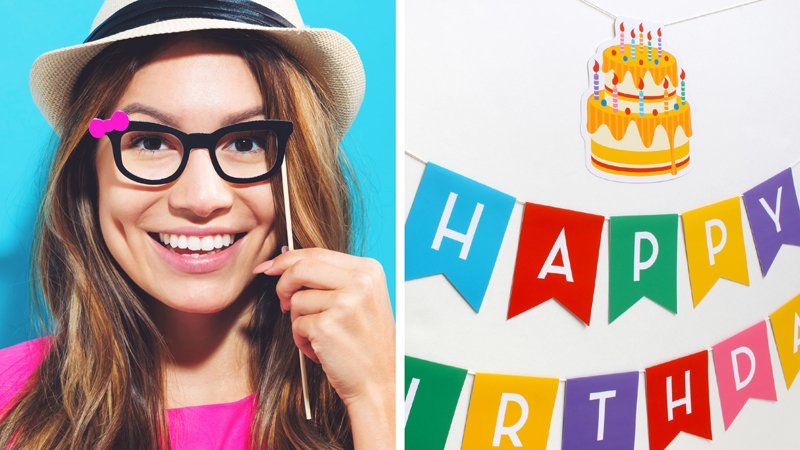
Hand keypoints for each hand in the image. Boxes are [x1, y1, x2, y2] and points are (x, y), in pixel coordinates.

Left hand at [252, 248, 394, 446]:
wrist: (378, 381)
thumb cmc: (366, 342)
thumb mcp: (361, 298)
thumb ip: (331, 277)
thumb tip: (284, 263)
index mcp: (368, 270)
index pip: (317, 253)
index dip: (287, 260)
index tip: (268, 268)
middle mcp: (360, 282)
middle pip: (300, 268)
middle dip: (283, 285)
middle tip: (284, 303)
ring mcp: (344, 303)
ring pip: (296, 299)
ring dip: (299, 320)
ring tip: (320, 335)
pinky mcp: (327, 325)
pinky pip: (296, 324)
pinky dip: (302, 339)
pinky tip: (321, 348)